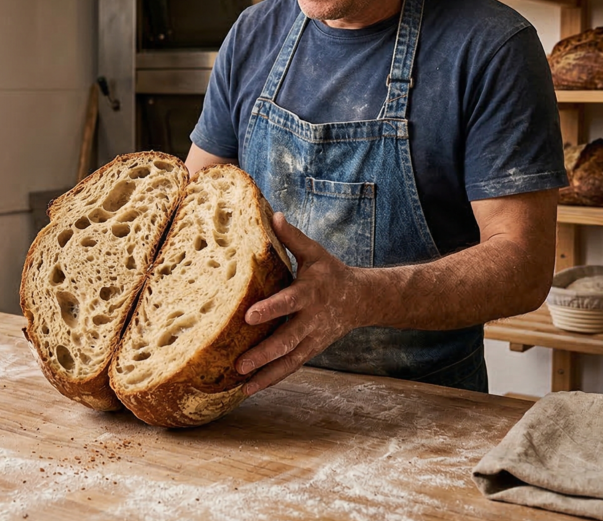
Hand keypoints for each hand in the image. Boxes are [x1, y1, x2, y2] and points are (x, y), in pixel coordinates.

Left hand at [236, 212, 365, 395]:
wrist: (362, 300)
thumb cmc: (330, 272)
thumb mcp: (314, 253)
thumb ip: (292, 237)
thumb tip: (272, 214)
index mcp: (309, 293)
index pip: (287, 302)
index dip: (270, 309)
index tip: (249, 316)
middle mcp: (311, 320)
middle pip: (287, 340)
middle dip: (263, 353)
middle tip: (239, 364)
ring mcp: (313, 339)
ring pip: (289, 361)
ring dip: (266, 375)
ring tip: (242, 387)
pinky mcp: (311, 351)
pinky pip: (291, 367)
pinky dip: (272, 379)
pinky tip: (251, 389)